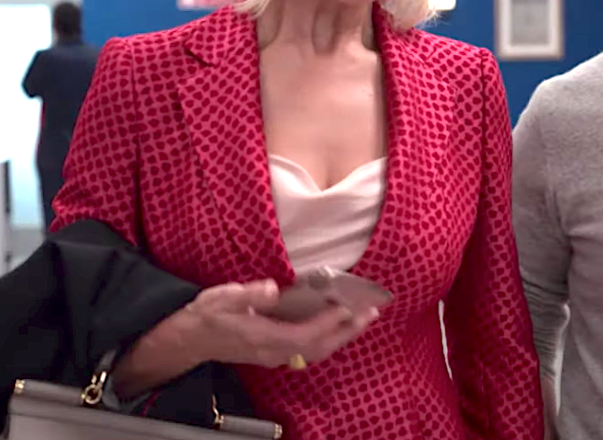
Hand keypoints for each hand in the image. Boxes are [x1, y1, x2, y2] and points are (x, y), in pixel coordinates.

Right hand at [184, 279, 379, 368]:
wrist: (190, 340)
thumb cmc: (207, 316)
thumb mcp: (222, 299)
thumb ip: (248, 295)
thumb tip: (273, 289)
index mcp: (262, 338)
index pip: (303, 335)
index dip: (328, 323)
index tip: (347, 307)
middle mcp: (273, 351)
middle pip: (318, 347)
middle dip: (347, 330)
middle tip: (370, 311)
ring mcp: (275, 355)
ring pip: (316, 350)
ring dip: (342, 335)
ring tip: (364, 317)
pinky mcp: (276, 352)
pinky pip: (309, 349)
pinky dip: (329, 337)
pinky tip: (340, 324)